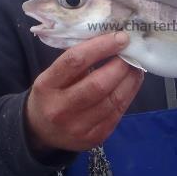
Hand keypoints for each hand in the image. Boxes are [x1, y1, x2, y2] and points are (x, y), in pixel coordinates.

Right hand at [25, 32, 143, 153]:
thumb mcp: (53, 75)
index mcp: (46, 86)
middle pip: (98, 84)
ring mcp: (78, 127)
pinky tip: (132, 83)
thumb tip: (111, 39)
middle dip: (120, 66)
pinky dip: (129, 94)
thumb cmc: (51, 94)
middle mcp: (60, 109)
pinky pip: (118, 113)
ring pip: (113, 100)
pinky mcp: (94, 138)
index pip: (75, 61)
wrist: (40, 131)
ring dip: (130, 80)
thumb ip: (77, 60)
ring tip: (136, 66)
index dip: (101, 47)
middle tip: (132, 53)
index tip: (120, 37)